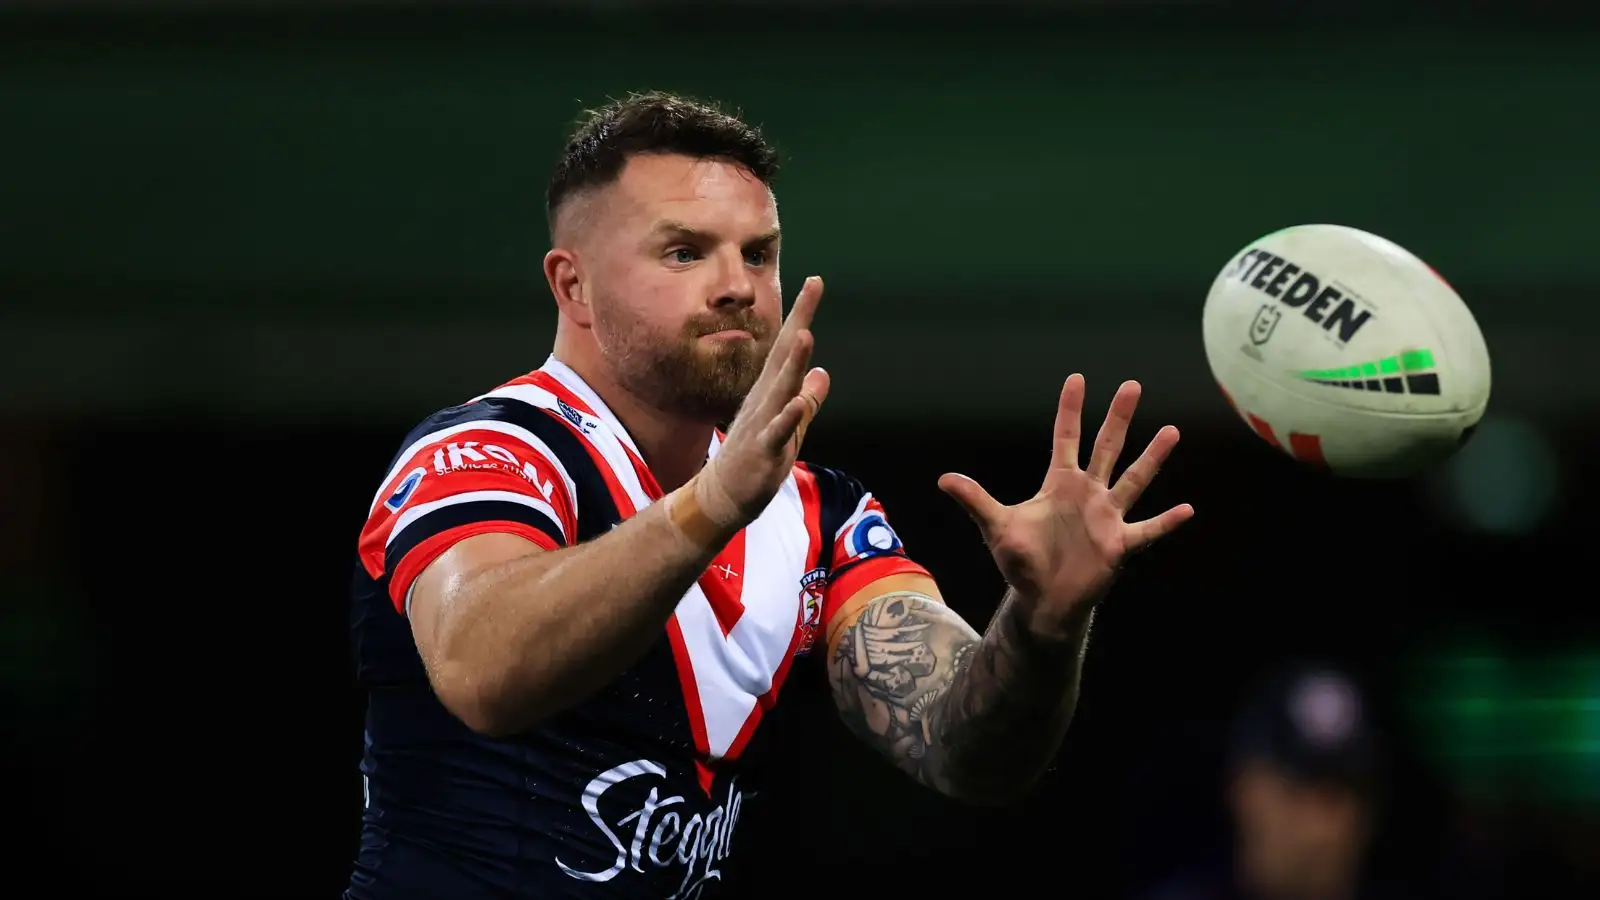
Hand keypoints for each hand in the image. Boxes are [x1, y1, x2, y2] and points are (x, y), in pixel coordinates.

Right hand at [697, 275, 831, 523]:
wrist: (723, 494)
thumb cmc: (755, 456)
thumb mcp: (790, 425)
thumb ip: (809, 400)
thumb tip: (824, 372)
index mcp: (773, 390)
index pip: (790, 346)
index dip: (802, 314)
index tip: (815, 282)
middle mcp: (766, 399)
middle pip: (785, 355)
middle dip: (799, 321)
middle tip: (812, 286)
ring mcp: (763, 423)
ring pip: (780, 389)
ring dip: (792, 364)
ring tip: (805, 335)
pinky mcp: (762, 451)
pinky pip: (776, 432)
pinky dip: (787, 417)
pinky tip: (796, 402)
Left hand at [939, 374, 1192, 637]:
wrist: (1042, 599)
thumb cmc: (1022, 561)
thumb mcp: (997, 527)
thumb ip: (975, 500)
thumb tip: (943, 479)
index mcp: (1059, 484)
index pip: (1066, 438)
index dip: (1070, 409)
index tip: (1076, 378)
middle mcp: (1087, 494)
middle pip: (1106, 447)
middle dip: (1118, 417)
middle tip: (1132, 385)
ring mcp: (1107, 517)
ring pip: (1133, 480)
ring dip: (1152, 457)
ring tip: (1170, 431)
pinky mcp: (1119, 544)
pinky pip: (1148, 530)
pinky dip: (1166, 522)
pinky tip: (1187, 509)